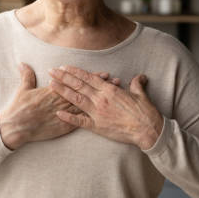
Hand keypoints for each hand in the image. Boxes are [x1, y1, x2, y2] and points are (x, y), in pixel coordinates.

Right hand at [0, 63, 119, 149]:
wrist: (16, 127)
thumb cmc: (18, 108)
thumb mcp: (23, 89)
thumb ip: (26, 76)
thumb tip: (23, 64)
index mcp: (53, 91)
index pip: (77, 83)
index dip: (92, 78)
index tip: (104, 74)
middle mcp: (61, 102)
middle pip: (85, 93)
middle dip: (101, 87)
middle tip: (115, 82)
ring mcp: (63, 115)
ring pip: (85, 107)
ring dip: (100, 101)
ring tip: (113, 96)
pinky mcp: (62, 127)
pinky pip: (78, 123)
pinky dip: (91, 119)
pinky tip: (102, 117)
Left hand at [49, 66, 163, 149]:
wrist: (147, 130)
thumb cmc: (145, 112)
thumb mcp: (140, 94)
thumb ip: (136, 83)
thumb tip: (139, 77)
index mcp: (109, 90)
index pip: (88, 77)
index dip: (74, 71)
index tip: (64, 67)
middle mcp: (101, 99)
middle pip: (78, 85)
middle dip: (63, 77)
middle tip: (51, 71)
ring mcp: (98, 113)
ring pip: (76, 99)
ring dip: (62, 91)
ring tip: (51, 85)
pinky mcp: (98, 126)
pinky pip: (80, 121)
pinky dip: (68, 117)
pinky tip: (58, 113)